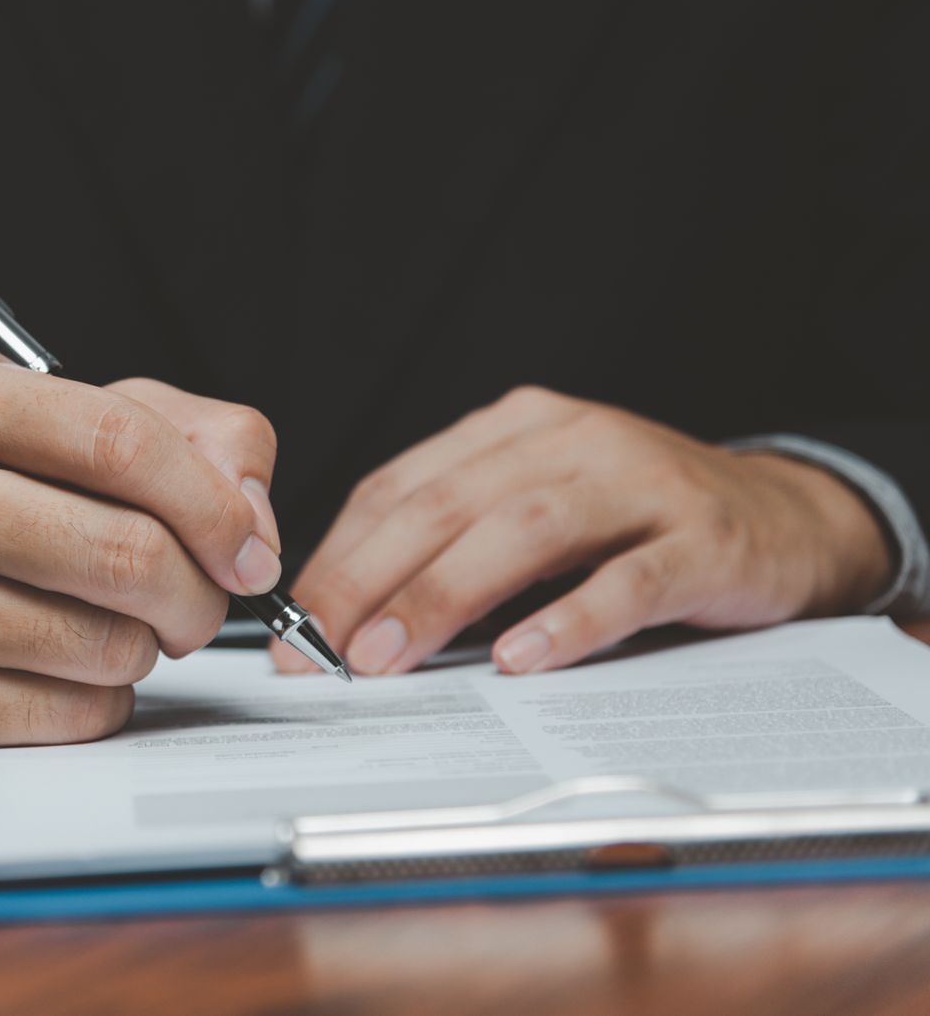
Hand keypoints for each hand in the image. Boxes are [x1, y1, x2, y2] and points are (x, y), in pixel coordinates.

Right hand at [0, 362, 281, 746]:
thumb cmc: (0, 491)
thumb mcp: (88, 422)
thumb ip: (197, 438)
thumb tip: (251, 523)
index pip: (121, 441)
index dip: (213, 503)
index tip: (249, 545)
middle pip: (125, 553)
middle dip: (199, 592)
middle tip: (203, 600)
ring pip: (106, 646)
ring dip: (149, 647)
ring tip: (119, 623)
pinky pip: (70, 715)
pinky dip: (102, 700)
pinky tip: (71, 667)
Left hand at [273, 386, 894, 678]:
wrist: (790, 517)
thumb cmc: (638, 522)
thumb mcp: (539, 510)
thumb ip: (457, 543)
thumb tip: (352, 618)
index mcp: (513, 428)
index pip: (401, 485)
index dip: (341, 555)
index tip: (295, 623)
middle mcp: (569, 440)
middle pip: (447, 504)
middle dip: (371, 579)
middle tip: (322, 650)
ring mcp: (641, 484)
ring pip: (524, 531)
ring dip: (444, 595)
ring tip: (389, 656)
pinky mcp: (705, 540)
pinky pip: (628, 578)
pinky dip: (569, 618)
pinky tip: (519, 658)